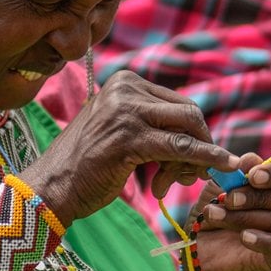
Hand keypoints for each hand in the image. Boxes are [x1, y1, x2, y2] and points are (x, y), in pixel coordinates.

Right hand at [21, 70, 240, 224]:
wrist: (52, 188)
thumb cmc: (88, 167)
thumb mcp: (123, 132)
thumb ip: (154, 125)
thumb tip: (202, 137)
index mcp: (125, 82)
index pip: (179, 104)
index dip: (195, 134)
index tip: (194, 161)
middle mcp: (126, 88)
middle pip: (189, 114)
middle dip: (200, 145)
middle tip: (194, 174)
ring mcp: (126, 111)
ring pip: (187, 130)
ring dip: (194, 161)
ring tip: (172, 184)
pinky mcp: (129, 138)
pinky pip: (181, 148)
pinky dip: (205, 158)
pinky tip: (219, 168)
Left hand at [192, 154, 270, 270]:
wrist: (208, 248)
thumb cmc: (224, 210)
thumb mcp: (225, 186)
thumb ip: (239, 172)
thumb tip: (251, 160)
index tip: (252, 176)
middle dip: (261, 197)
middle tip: (231, 199)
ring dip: (248, 217)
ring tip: (219, 216)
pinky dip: (262, 240)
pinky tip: (243, 236)